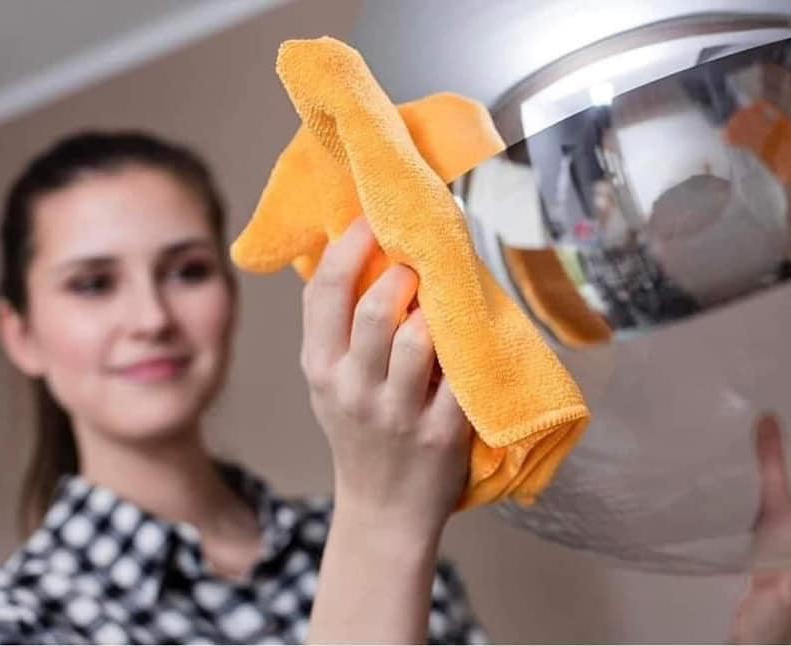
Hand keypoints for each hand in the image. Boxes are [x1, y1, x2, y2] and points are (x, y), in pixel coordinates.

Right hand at [300, 217, 469, 539]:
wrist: (383, 510)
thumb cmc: (359, 433)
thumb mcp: (330, 383)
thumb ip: (337, 329)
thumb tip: (359, 252)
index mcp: (321, 368)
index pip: (325, 293)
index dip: (349, 247)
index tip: (373, 220)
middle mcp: (354, 388)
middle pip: (376, 310)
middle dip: (403, 275)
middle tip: (420, 264)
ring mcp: (398, 412)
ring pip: (419, 337)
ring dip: (437, 309)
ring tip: (444, 301)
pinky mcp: (441, 431)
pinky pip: (460, 374)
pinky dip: (467, 348)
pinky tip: (469, 336)